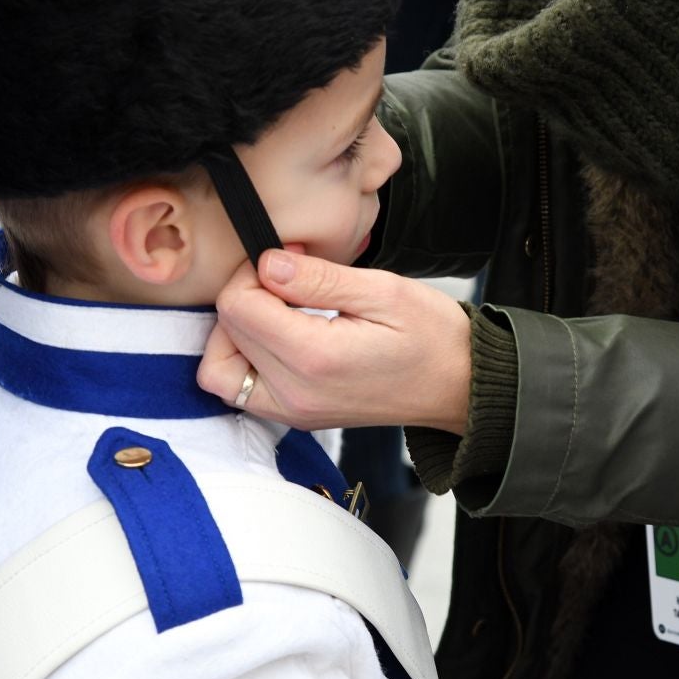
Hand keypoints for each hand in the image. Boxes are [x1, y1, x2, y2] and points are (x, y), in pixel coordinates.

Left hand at [197, 250, 470, 435]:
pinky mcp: (295, 416)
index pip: (237, 307)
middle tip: (288, 280)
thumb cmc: (432, 336)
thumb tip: (267, 264)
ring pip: (219, 369)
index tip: (288, 262)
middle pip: (225, 333)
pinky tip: (277, 335)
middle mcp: (295, 393)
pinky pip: (239, 390)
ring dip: (235, 332)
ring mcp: (292, 411)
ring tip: (277, 309)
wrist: (460, 385)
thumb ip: (318, 279)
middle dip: (246, 295)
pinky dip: (243, 359)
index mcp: (315, 358)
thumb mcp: (383, 291)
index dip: (253, 272)